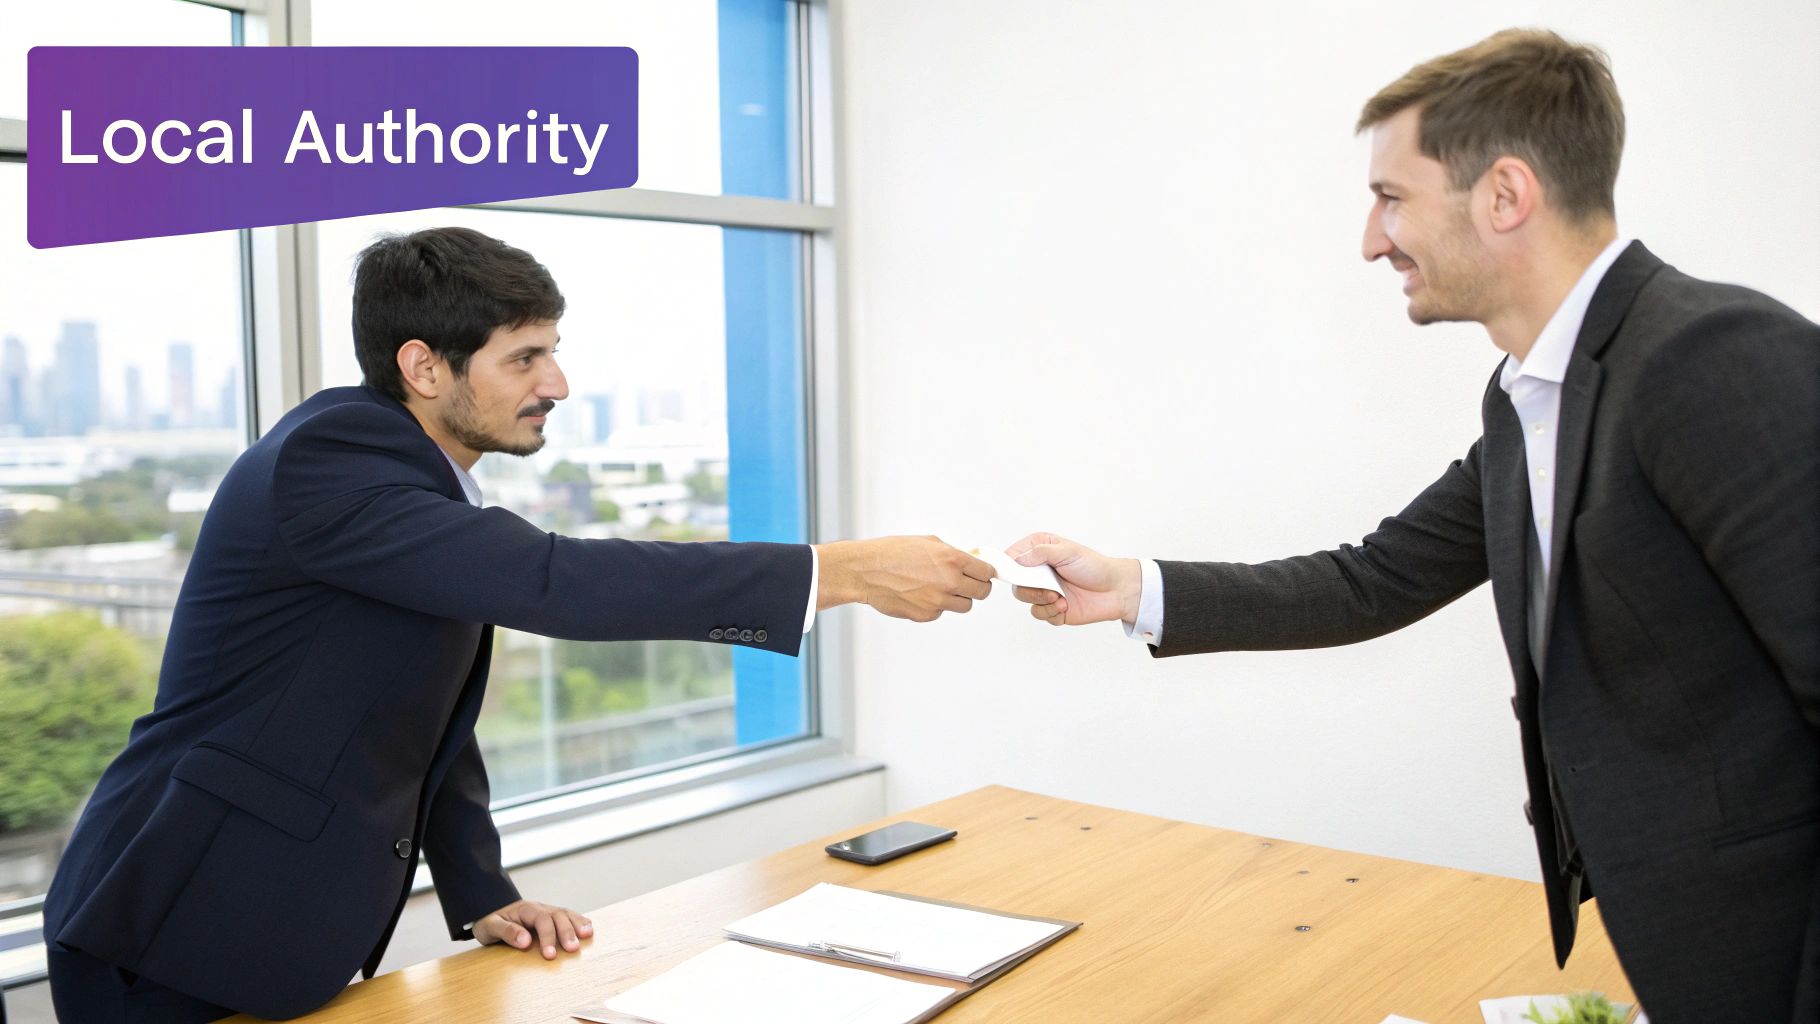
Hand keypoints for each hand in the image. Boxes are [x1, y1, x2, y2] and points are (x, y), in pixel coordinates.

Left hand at [472, 899, 593, 959]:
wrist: (488, 909)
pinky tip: (588, 929)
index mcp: (525, 909)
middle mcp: (539, 908)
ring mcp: (546, 911)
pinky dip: (579, 921)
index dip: (548, 936)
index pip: (542, 920)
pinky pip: (567, 916)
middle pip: (558, 915)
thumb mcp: (490, 926)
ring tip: (587, 935)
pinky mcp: (550, 917)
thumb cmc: (489, 920)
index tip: (550, 955)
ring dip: (577, 924)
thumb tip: (525, 941)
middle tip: (572, 949)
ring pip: (565, 914)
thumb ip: (507, 932)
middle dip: (566, 932)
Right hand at [813, 536, 995, 621]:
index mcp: (952, 560)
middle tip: (968, 583)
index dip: (986, 573)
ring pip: (964, 606)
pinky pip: (942, 612)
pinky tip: (921, 594)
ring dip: (958, 598)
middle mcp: (949, 582)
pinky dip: (937, 605)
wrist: (866, 572)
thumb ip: (953, 553)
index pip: (986, 572)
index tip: (984, 574)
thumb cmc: (892, 553)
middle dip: (977, 587)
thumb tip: (970, 561)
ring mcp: (938, 601)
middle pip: (982, 592)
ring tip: (940, 587)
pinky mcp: (926, 615)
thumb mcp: (928, 543)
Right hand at [1005, 532, 1141, 625]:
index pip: (1012, 556)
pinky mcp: (1051, 608)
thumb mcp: (1067, 551)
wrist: (1116, 590)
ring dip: (1041, 601)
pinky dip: (1050, 612)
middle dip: (1029, 589)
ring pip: (1025, 599)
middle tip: (1048, 590)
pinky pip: (1039, 614)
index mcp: (1039, 551)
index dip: (1008, 565)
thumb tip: (1017, 559)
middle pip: (1015, 581)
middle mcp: (1038, 570)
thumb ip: (1040, 553)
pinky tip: (1065, 606)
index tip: (1012, 573)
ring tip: (1060, 598)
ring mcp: (1044, 589)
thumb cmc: (1094, 566)